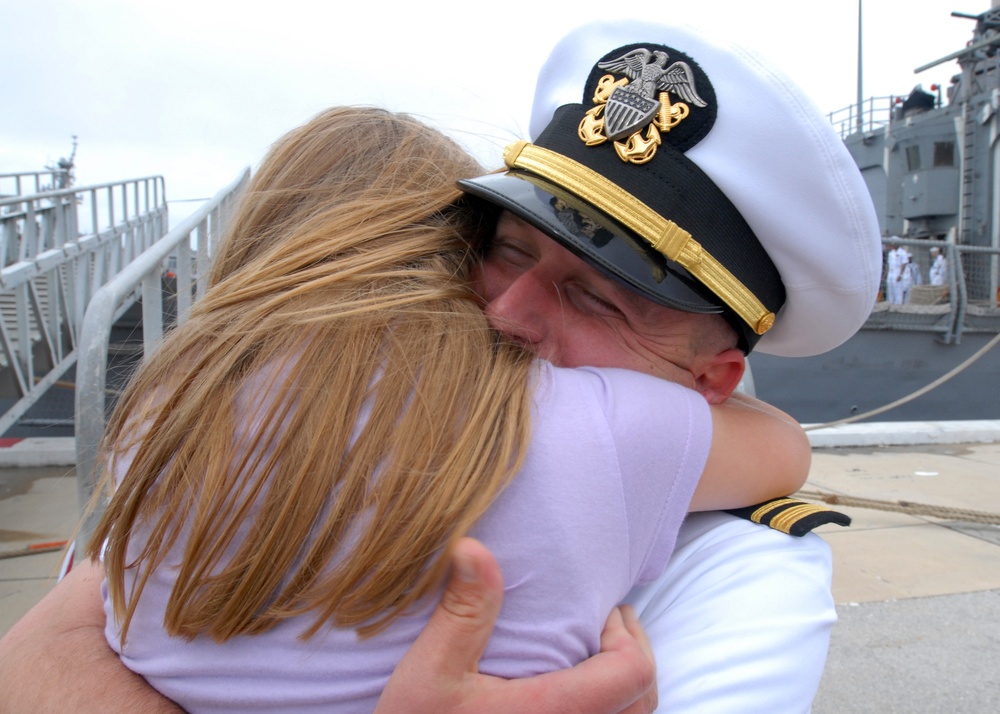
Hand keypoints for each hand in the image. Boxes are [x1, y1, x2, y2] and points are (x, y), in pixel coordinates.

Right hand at [376, 537, 656, 713]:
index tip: (596, 613)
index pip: (633, 673)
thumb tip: (473, 546)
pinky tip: (569, 688)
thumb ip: (462, 613)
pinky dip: (608, 707)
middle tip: (601, 623)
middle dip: (632, 651)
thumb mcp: (429, 674)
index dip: (627, 634)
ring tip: (589, 652)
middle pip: (644, 698)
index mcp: (554, 713)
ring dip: (622, 682)